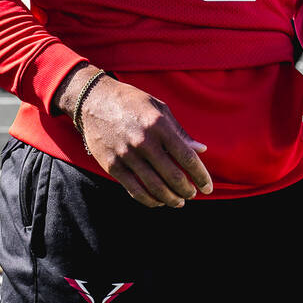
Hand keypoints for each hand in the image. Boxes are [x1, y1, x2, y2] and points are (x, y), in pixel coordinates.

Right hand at [55, 66, 212, 207]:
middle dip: (187, 190)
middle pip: (173, 176)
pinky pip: (134, 190)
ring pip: (155, 187)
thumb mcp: (160, 108)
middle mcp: (144, 141)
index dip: (201, 176)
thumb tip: (201, 150)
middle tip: (192, 195)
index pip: (187, 157)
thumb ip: (180, 132)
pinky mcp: (112, 165)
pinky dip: (149, 200)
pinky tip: (158, 202)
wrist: (94, 100)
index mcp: (159, 125)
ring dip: (171, 199)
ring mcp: (127, 155)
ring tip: (179, 202)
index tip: (208, 187)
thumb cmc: (132, 102)